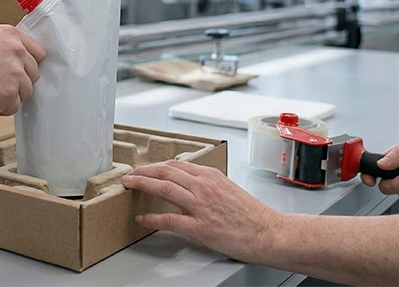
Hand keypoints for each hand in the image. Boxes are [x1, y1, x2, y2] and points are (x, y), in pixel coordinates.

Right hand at [0, 25, 45, 116]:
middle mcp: (16, 51)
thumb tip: (17, 56)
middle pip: (34, 73)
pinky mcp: (9, 94)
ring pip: (27, 92)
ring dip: (11, 96)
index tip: (22, 71)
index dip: (28, 65)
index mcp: (10, 35)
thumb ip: (4, 45)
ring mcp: (15, 73)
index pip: (38, 52)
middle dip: (20, 82)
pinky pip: (14, 107)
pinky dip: (1, 109)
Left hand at [120, 160, 279, 262]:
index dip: (156, 166)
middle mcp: (204, 186)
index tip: (146, 169)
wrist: (269, 233)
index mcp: (210, 176)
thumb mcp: (227, 189)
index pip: (176, 164)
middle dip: (144, 172)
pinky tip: (142, 218)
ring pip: (164, 189)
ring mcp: (201, 205)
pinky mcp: (201, 226)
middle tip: (129, 175)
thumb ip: (207, 185)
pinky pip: (169, 220)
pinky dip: (152, 218)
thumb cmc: (251, 215)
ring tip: (129, 186)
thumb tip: (188, 184)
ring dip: (142, 185)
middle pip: (166, 172)